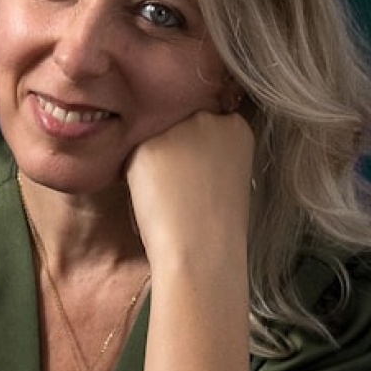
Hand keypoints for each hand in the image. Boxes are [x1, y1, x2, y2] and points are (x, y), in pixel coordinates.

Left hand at [124, 111, 253, 267]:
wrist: (203, 251)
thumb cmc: (219, 225)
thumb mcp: (230, 174)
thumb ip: (212, 149)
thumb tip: (185, 144)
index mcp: (236, 126)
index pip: (206, 124)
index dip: (197, 152)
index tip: (199, 177)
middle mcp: (208, 119)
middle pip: (178, 126)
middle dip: (175, 152)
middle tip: (182, 190)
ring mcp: (177, 130)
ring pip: (154, 141)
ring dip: (155, 164)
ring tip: (170, 199)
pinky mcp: (147, 145)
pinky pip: (134, 159)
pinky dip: (137, 181)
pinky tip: (153, 202)